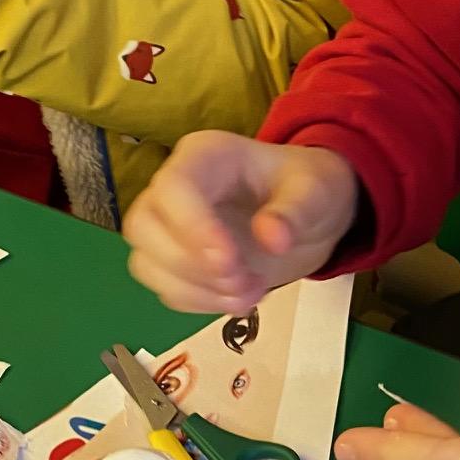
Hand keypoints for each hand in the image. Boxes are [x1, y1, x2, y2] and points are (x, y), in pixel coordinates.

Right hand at [125, 130, 359, 313]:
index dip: (192, 228)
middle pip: (142, 227)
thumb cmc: (309, 189)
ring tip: (251, 294)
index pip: (172, 187)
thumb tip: (271, 239)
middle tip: (243, 281)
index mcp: (205, 156)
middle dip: (190, 265)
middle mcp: (175, 187)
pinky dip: (200, 304)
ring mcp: (169, 226)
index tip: (230, 262)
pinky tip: (241, 300)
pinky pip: (166, 289)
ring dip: (194, 290)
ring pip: (146, 263)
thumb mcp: (317, 192)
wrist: (310, 215)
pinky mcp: (175, 262)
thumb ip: (296, 211)